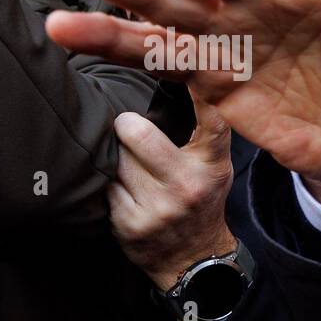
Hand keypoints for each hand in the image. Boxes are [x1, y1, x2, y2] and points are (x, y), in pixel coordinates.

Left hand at [108, 90, 234, 292]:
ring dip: (116, 157)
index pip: (211, 119)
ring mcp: (158, 207)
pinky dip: (108, 185)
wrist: (194, 260)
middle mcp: (188, 184)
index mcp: (212, 164)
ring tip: (132, 168)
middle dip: (126, 127)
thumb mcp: (216, 167)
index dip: (198, 91)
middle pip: (138, 133)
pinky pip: (104, 186)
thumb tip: (181, 82)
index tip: (180, 60)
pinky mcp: (130, 223)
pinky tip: (124, 192)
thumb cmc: (201, 201)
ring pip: (115, 159)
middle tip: (128, 129)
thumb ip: (205, 132)